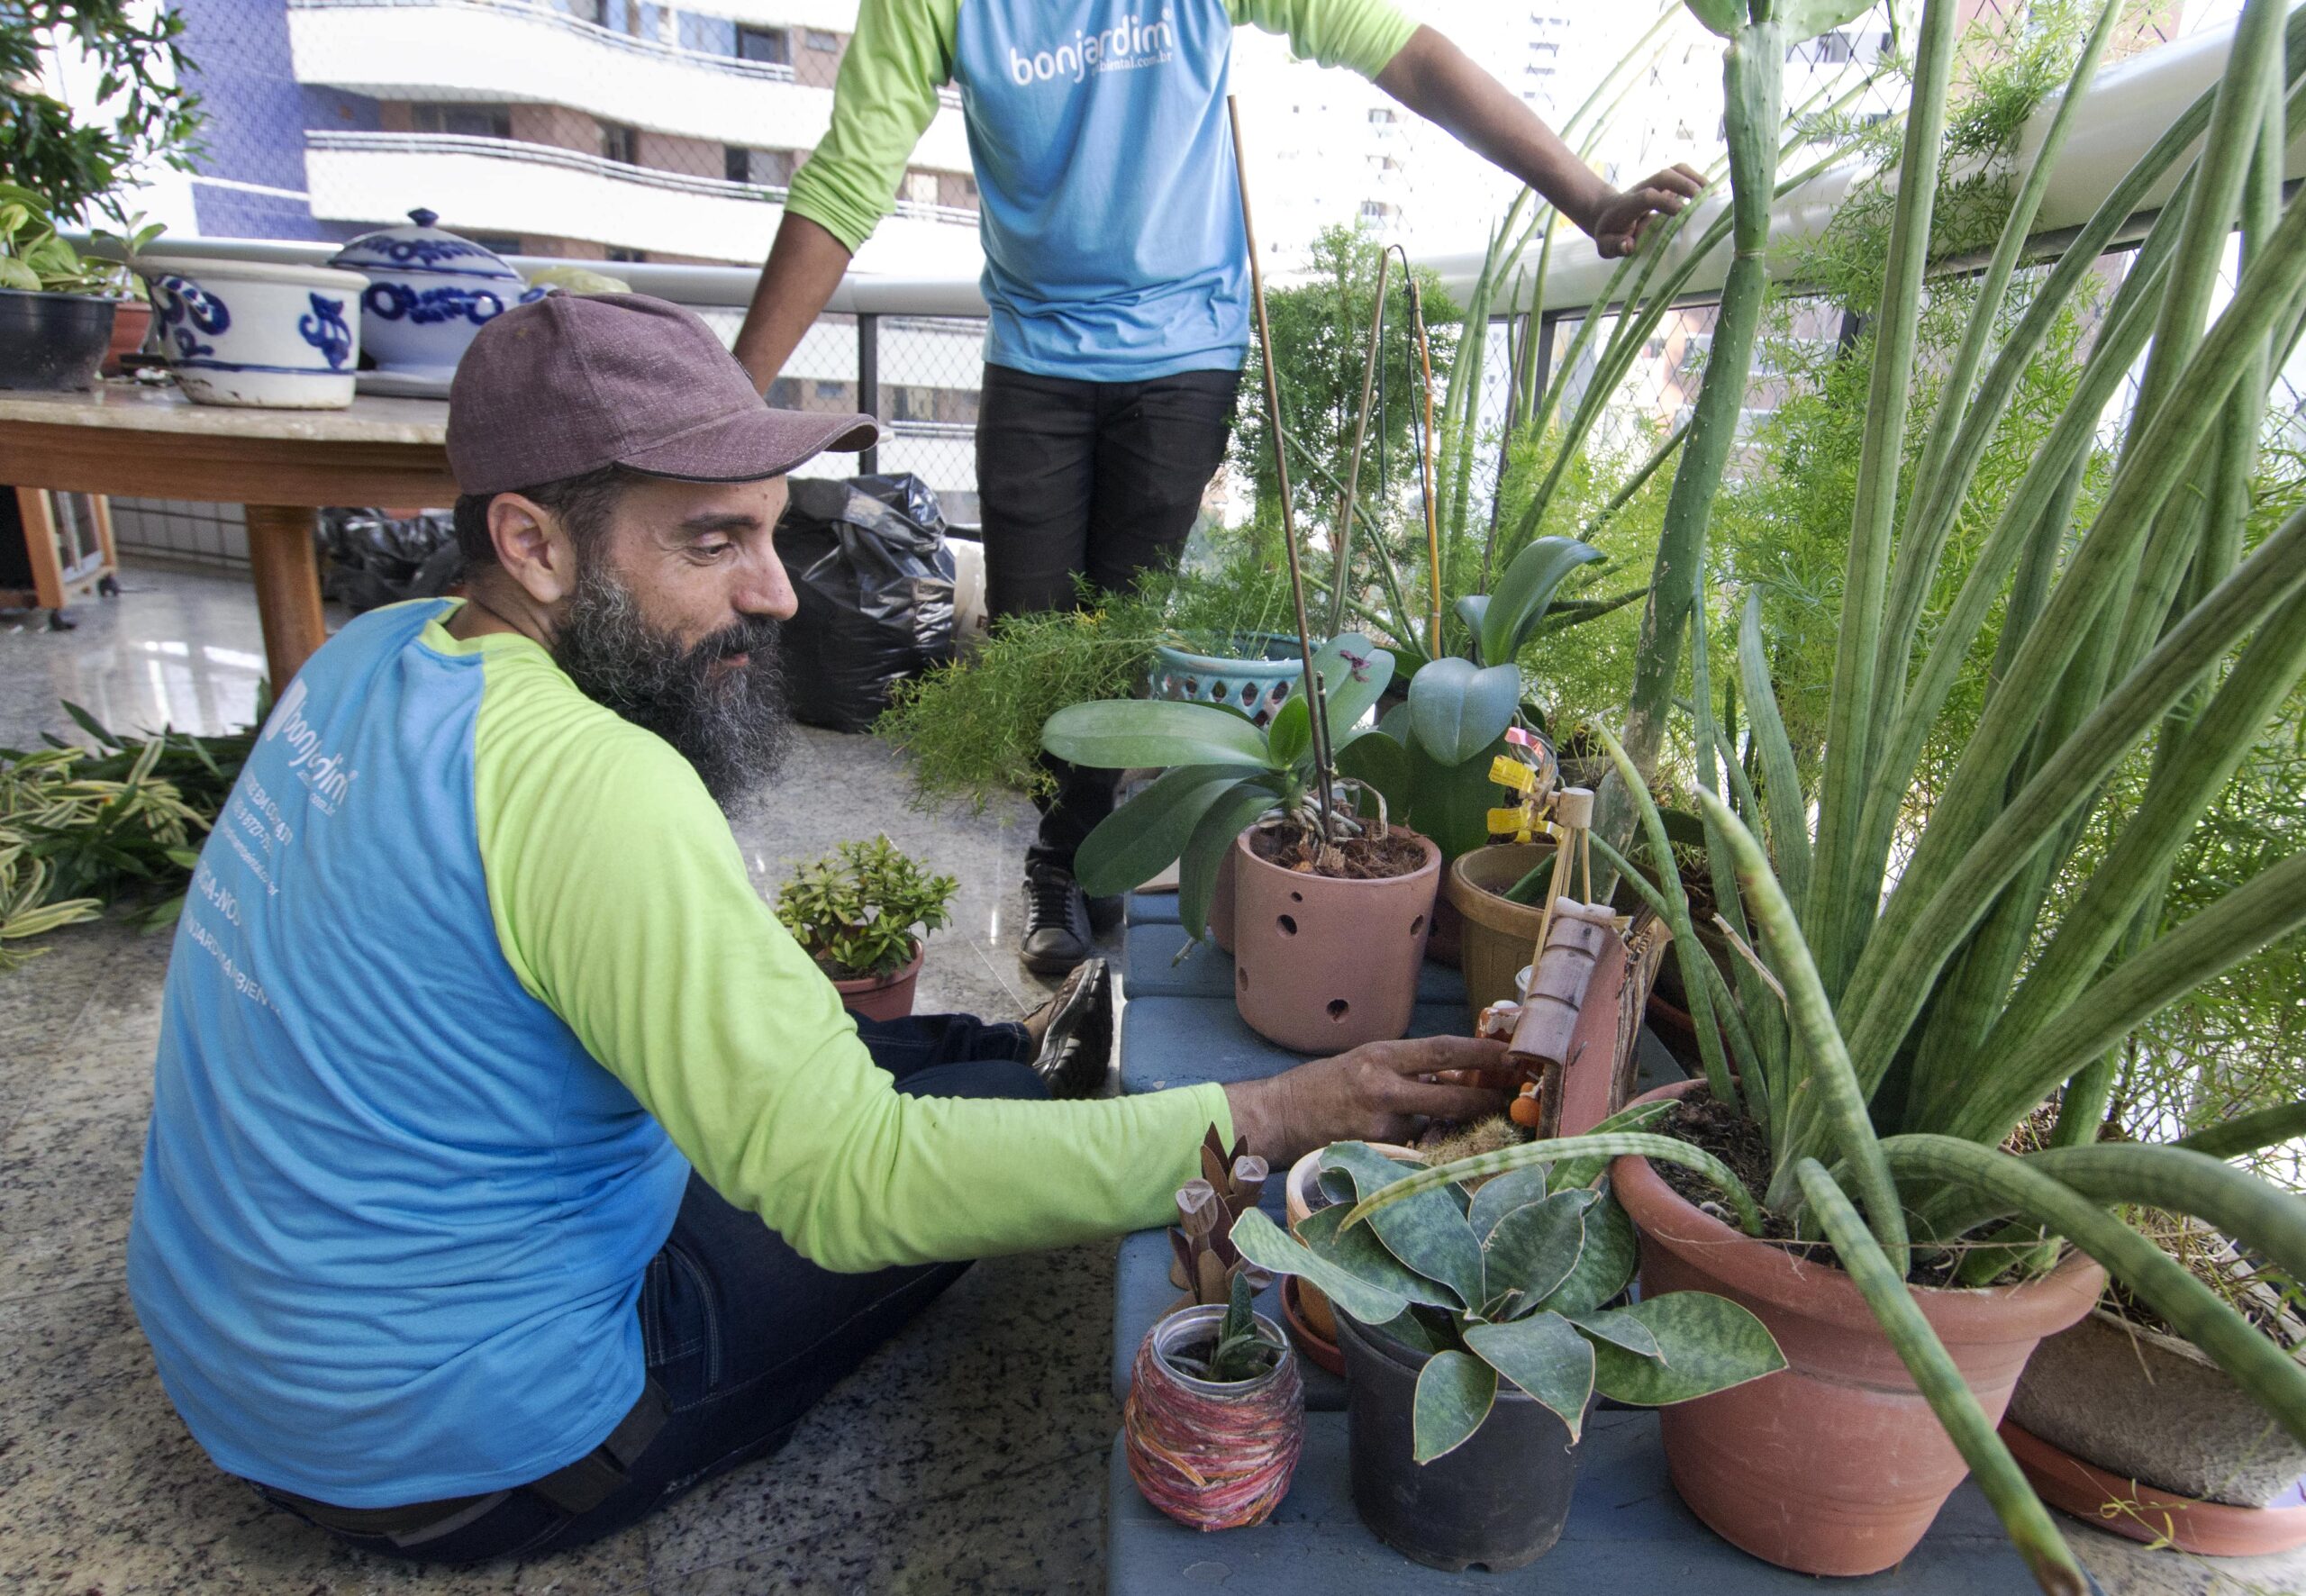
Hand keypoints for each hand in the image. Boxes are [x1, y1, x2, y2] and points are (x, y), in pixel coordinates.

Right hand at [1222, 1035, 1515, 1167]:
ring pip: (1438, 1127)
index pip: (1444, 1049)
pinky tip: (1425, 1148)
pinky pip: (1415, 1150)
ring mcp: (1380, 1124)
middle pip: (1453, 1093)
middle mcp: (1383, 1086)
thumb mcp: (1366, 1063)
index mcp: (1382, 1055)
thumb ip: (1408, 1070)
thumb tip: (1457, 1075)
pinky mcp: (1375, 1153)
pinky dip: (1426, 1148)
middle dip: (1489, 1098)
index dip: (1484, 1051)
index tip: (1514, 1054)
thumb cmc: (1325, 1087)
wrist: (1279, 1116)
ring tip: (1472, 1128)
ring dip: (1457, 1128)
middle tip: (1515, 1099)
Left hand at [1585, 164, 1706, 258]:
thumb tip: (1628, 245)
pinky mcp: (1664, 184)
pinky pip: (1681, 173)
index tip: (1681, 213)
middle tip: (1702, 199)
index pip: (1646, 196)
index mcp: (1626, 205)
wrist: (1606, 213)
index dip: (1664, 202)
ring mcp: (1653, 183)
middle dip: (1684, 184)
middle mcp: (1640, 188)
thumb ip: (1613, 246)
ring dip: (1695, 178)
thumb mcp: (1604, 244)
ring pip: (1674, 170)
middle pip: (1663, 176)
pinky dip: (1697, 179)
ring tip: (1713, 195)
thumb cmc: (1609, 233)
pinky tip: (1711, 193)